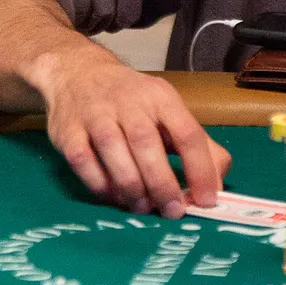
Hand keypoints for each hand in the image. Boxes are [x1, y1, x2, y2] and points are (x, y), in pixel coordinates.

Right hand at [28, 44, 230, 217]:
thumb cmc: (132, 99)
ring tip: (142, 207)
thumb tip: (217, 184)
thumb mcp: (168, 111)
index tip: (207, 200)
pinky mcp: (68, 131)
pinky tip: (113, 196)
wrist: (79, 72)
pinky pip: (84, 162)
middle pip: (148, 144)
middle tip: (172, 211)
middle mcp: (129, 102)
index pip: (187, 132)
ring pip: (115, 152)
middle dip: (162, 183)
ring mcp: (96, 115)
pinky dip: (100, 185)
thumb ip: (198, 145)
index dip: (200, 168)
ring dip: (131, 187)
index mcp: (162, 98)